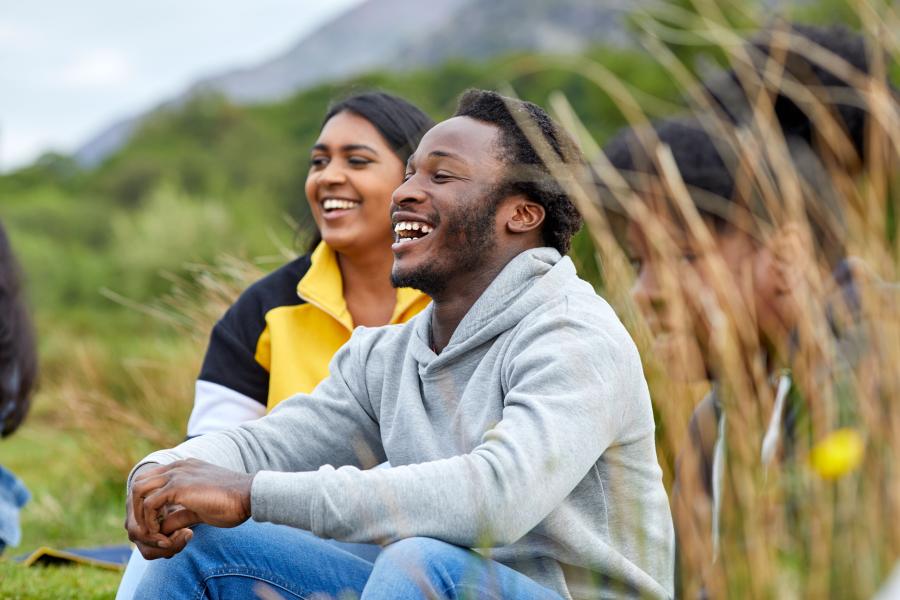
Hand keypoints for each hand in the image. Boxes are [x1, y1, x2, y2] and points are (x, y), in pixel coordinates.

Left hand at [126, 459, 253, 558]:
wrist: (249, 496)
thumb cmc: (231, 503)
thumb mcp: (199, 509)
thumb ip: (179, 514)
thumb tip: (162, 527)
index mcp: (184, 468)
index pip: (151, 480)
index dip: (147, 504)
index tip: (155, 525)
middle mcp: (177, 467)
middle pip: (139, 483)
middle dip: (137, 508)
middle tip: (148, 530)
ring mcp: (176, 474)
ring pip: (138, 491)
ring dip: (140, 515)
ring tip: (152, 533)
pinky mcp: (178, 487)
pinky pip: (149, 504)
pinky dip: (149, 522)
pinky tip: (161, 534)